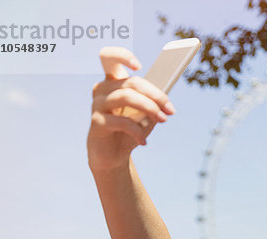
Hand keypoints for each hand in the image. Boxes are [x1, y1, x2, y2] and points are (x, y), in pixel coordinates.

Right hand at [87, 47, 175, 170]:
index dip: (122, 56)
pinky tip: (143, 141)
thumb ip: (154, 102)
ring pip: (127, 96)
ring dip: (150, 108)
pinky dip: (138, 131)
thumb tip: (166, 100)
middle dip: (156, 95)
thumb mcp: (146, 114)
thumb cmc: (131, 130)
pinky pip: (122, 121)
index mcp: (113, 82)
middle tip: (170, 110)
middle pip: (131, 81)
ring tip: (162, 120)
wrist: (114, 155)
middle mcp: (102, 89)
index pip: (109, 57)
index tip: (139, 65)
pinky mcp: (96, 122)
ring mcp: (97, 104)